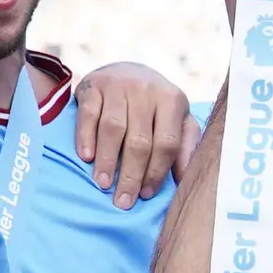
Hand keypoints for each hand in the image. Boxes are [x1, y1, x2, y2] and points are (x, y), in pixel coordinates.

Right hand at [71, 61, 190, 207]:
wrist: (125, 71)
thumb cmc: (154, 106)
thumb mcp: (177, 119)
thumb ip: (186, 145)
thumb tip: (185, 180)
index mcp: (173, 100)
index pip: (167, 143)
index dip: (157, 172)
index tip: (146, 195)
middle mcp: (147, 90)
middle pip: (140, 140)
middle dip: (131, 174)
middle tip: (123, 201)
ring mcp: (119, 85)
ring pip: (113, 128)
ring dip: (108, 159)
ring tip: (103, 184)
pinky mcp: (93, 85)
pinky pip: (88, 114)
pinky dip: (86, 137)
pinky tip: (86, 157)